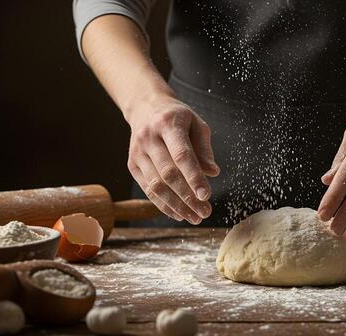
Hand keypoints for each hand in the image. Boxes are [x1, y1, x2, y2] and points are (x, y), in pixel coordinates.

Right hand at [126, 94, 219, 223]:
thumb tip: (213, 173)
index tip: (206, 196)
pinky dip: (164, 204)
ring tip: (195, 217)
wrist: (145, 108)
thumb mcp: (196, 124)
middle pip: (168, 174)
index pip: (181, 155)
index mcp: (168, 124)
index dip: (194, 177)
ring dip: (177, 206)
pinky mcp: (132, 165)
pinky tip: (179, 213)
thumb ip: (204, 149)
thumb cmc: (177, 117)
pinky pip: (148, 189)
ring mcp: (138, 152)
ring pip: (156, 185)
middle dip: (187, 197)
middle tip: (205, 212)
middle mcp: (149, 138)